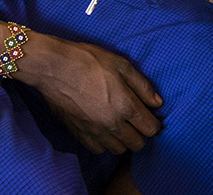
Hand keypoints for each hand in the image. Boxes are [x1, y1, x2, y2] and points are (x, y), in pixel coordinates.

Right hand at [18, 34, 162, 153]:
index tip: (150, 116)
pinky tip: (103, 128)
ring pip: (119, 149)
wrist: (55, 68)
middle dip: (141, 133)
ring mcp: (94, 132)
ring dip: (123, 139)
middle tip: (136, 120)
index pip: (150, 129)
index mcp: (125, 106)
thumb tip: (157, 103)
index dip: (154, 123)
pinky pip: (99, 149)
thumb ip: (143, 86)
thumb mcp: (122, 66)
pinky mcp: (79, 135)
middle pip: (137, 144)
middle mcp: (111, 125)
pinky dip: (105, 143)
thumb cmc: (90, 62)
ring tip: (120, 123)